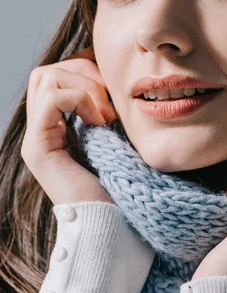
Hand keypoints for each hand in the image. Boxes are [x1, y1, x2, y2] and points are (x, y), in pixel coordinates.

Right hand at [21, 46, 118, 205]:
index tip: (115, 87)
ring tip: (105, 114)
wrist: (114, 224)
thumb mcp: (118, 134)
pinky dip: (79, 101)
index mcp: (59, 124)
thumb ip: (109, 107)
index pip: (57, 74)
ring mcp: (37, 139)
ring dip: (84, 86)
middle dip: (83, 71)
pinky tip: (99, 123)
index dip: (86, 68)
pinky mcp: (39, 149)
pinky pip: (50, 100)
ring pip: (44, 78)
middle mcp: (42, 129)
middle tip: (110, 100)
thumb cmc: (123, 182)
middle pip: (46, 72)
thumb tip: (119, 74)